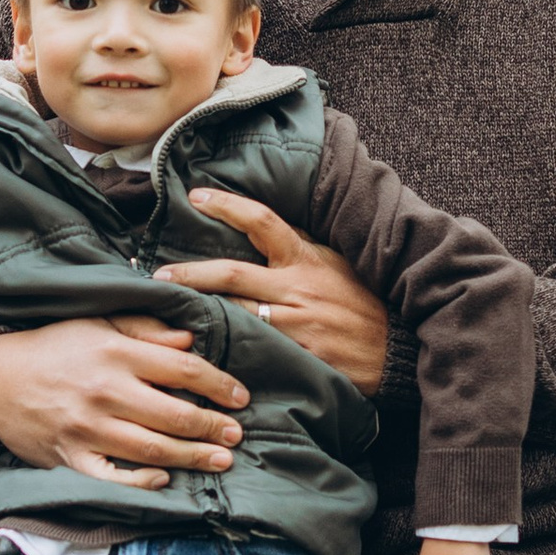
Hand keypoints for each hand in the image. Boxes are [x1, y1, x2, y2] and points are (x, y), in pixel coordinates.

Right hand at [0, 314, 246, 488]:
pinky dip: (141, 482)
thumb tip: (190, 340)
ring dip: (191, 456)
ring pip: (151, 448)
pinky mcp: (69, 458)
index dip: (218, 384)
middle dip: (212, 426)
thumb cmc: (52, 347)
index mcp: (115, 353)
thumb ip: (144, 330)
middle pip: (173, 413)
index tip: (240, 396)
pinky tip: (164, 479)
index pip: (182, 369)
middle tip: (236, 435)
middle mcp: (104, 391)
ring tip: (220, 460)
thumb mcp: (97, 324)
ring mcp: (86, 429)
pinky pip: (112, 478)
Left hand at [157, 192, 391, 387]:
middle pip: (231, 274)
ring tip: (167, 317)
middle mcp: (296, 289)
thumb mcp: (336, 264)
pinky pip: (253, 353)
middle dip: (190, 275)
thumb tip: (262, 228)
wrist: (397, 348)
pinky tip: (202, 353)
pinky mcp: (297, 358)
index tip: (196, 196)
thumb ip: (300, 248)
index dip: (227, 205)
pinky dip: (227, 351)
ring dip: (199, 316)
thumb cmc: (364, 302)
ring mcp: (295, 326)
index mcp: (305, 260)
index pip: (262, 221)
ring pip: (235, 316)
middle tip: (158, 277)